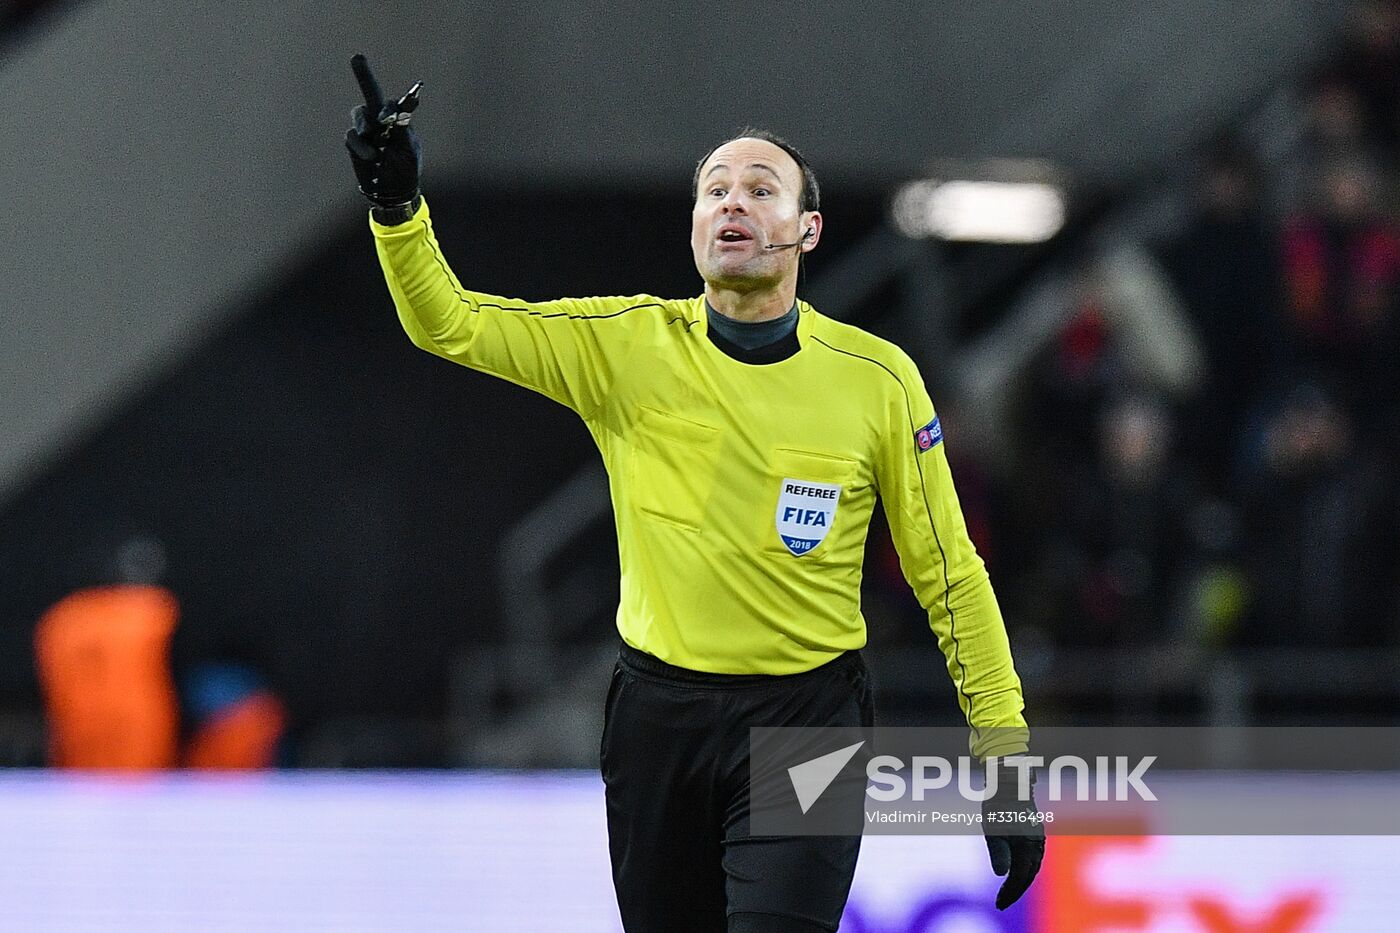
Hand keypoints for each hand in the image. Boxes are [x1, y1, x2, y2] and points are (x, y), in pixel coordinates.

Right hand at [344, 54, 422, 207]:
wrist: (392, 193)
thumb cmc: (406, 170)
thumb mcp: (408, 150)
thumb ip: (402, 129)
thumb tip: (402, 109)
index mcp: (398, 121)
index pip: (392, 103)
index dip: (389, 106)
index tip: (388, 115)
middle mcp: (381, 121)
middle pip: (370, 95)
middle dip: (363, 75)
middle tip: (357, 57)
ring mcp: (367, 131)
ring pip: (359, 115)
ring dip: (365, 126)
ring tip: (376, 149)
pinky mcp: (355, 143)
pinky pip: (352, 136)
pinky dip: (360, 146)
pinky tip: (371, 157)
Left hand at [981, 763, 1045, 909]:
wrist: (1009, 784)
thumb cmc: (999, 805)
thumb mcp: (993, 829)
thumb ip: (998, 852)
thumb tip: (1001, 874)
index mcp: (1028, 845)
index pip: (1020, 877)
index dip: (1010, 892)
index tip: (998, 904)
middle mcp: (1037, 844)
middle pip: (1028, 875)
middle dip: (1015, 891)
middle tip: (1001, 904)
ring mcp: (1038, 839)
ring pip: (1033, 868)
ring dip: (1021, 883)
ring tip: (1007, 894)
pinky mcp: (1035, 835)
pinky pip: (1034, 859)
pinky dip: (1026, 871)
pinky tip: (1017, 875)